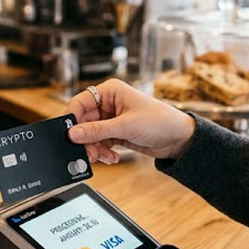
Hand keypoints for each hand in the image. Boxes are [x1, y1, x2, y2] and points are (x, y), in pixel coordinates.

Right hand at [66, 79, 195, 163]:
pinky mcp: (116, 133)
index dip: (72, 119)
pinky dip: (103, 152)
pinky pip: (100, 143)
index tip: (69, 135)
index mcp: (110, 91)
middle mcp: (109, 103)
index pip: (80, 102)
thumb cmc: (160, 121)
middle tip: (89, 153)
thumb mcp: (126, 126)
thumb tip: (73, 133)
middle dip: (85, 140)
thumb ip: (97, 130)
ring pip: (90, 135)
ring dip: (94, 148)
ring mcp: (112, 119)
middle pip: (83, 122)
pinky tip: (112, 157)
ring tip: (104, 157)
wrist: (179, 138)